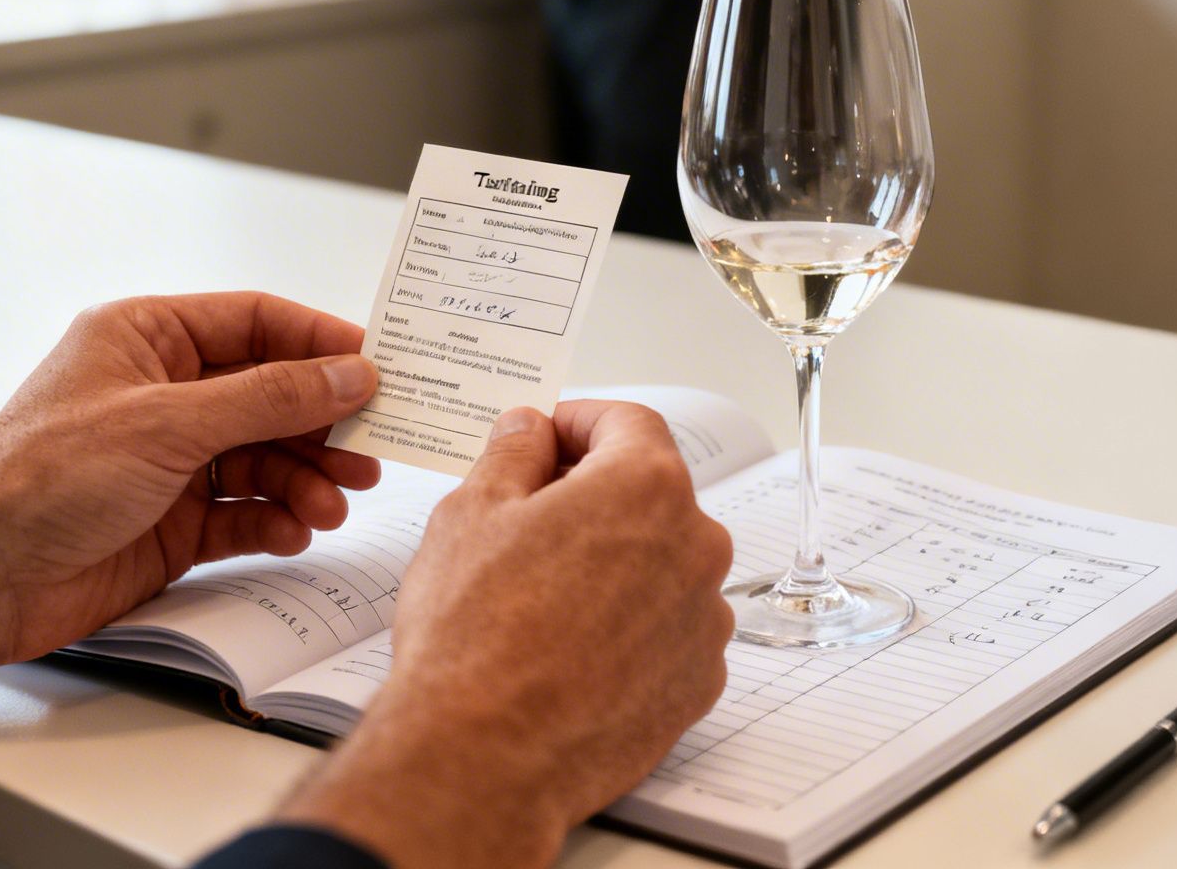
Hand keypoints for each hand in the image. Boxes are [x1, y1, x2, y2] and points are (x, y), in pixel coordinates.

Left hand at [0, 292, 380, 664]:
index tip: (377, 368)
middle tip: (371, 450)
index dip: (319, 343)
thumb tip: (348, 374)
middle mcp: (160, 394)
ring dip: (305, 480)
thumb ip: (268, 398)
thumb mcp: (168, 423)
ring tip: (333, 505)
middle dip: (322, 424)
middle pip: (269, 395)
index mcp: (146, 339)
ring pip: (264, 459)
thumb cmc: (39, 479)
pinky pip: (243, 513)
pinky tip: (295, 530)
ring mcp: (166, 460)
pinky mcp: (171, 523)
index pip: (255, 323)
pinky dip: (276, 521)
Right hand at [275, 402, 735, 867]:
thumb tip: (530, 432)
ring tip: (543, 595)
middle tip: (529, 517)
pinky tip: (572, 645)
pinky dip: (630, 623)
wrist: (485, 755)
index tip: (546, 435)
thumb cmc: (474, 635)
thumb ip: (513, 453)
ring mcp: (704, 619)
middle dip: (593, 494)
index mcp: (646, 487)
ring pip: (661, 563)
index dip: (578, 421)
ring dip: (615, 562)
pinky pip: (668, 627)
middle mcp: (696, 546)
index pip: (627, 422)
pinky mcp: (698, 681)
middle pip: (649, 493)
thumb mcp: (471, 513)